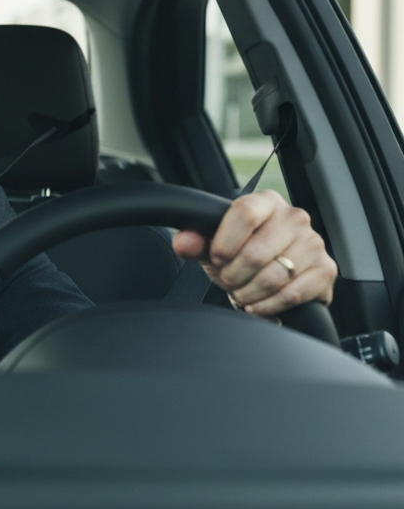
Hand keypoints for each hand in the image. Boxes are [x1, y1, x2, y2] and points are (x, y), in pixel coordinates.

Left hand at [171, 190, 336, 316]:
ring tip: (243, 293)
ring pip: (273, 276)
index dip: (225, 243)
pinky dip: (269, 306)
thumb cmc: (240, 255)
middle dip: (234, 276)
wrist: (268, 275)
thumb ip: (196, 242)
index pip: (244, 213)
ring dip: (249, 293)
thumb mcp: (214, 247)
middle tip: (229, 282)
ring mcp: (313, 242)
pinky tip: (259, 305)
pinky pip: (292, 294)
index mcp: (265, 202)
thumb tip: (183, 241)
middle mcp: (294, 217)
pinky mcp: (325, 270)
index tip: (217, 259)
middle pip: (256, 252)